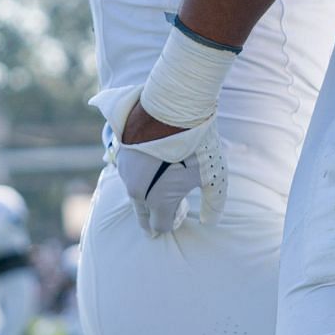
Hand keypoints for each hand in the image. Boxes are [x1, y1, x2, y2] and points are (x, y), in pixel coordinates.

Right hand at [111, 104, 227, 235]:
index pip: (160, 226)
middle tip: (164, 215)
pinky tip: (151, 165)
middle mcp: (137, 191)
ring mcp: (125, 172)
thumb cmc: (198, 144)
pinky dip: (138, 174)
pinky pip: (128, 172)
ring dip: (146, 194)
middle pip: (142, 215)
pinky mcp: (120, 153)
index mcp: (158, 201)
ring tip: (162, 183)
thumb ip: (214, 203)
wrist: (174, 107)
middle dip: (153, 217)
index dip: (172, 222)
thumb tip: (211, 221)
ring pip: (134, 193)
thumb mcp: (214, 175)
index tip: (181, 213)